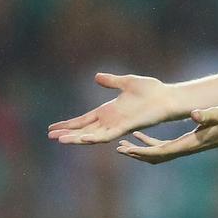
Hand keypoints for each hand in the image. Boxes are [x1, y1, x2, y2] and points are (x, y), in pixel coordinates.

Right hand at [48, 73, 179, 143]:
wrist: (166, 97)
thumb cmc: (150, 90)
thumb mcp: (126, 82)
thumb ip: (111, 81)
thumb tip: (96, 76)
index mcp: (108, 111)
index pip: (83, 120)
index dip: (69, 124)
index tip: (53, 128)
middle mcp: (110, 120)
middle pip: (84, 129)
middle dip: (67, 133)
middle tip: (50, 137)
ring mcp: (116, 125)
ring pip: (91, 135)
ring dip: (76, 138)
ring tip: (60, 140)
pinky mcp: (125, 127)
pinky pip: (106, 135)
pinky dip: (93, 138)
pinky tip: (81, 139)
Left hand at [115, 106, 217, 163]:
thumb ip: (207, 114)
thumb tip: (195, 113)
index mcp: (188, 144)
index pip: (162, 152)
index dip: (144, 152)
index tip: (129, 150)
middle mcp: (184, 149)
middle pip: (155, 156)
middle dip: (136, 154)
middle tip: (119, 149)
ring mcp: (183, 147)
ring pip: (156, 153)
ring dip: (139, 150)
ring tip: (123, 145)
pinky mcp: (184, 142)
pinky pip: (161, 146)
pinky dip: (148, 143)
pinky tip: (139, 135)